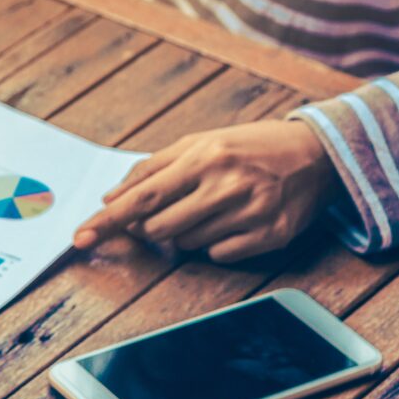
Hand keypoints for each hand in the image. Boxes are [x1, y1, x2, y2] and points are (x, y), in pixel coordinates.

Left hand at [75, 120, 339, 262]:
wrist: (318, 154)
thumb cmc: (248, 148)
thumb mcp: (201, 143)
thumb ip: (152, 169)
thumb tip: (111, 198)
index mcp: (205, 157)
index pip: (143, 196)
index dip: (108, 220)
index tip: (80, 237)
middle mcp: (227, 185)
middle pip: (159, 228)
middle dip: (153, 226)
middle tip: (173, 209)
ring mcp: (250, 212)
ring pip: (186, 244)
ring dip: (187, 232)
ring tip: (213, 207)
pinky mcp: (270, 235)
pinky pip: (218, 255)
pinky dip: (216, 244)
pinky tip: (234, 220)